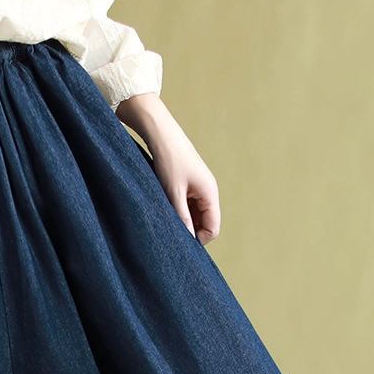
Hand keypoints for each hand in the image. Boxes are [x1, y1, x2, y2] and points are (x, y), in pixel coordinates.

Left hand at [115, 92, 220, 244]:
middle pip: (205, 223)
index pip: (212, 228)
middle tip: (169, 232)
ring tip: (165, 217)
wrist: (160, 132)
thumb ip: (182, 219)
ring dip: (183, 220)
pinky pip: (188, 204)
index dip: (198, 240)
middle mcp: (208, 191)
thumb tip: (187, 242)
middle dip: (190, 230)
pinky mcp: (189, 183)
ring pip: (195, 214)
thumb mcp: (173, 193)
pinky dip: (179, 209)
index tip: (178, 242)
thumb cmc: (169, 159)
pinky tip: (165, 207)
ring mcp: (199, 187)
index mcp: (210, 193)